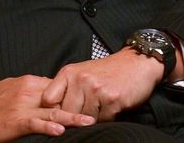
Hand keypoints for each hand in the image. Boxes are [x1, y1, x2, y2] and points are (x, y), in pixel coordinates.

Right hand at [0, 75, 95, 142]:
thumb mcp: (10, 91)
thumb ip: (30, 91)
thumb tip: (49, 94)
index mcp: (28, 82)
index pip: (58, 87)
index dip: (75, 96)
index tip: (93, 101)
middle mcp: (27, 91)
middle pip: (60, 98)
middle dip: (80, 105)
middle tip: (101, 111)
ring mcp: (21, 106)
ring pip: (52, 111)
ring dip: (72, 117)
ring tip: (89, 122)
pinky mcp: (15, 121)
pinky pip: (35, 123)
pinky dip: (48, 127)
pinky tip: (61, 130)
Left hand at [41, 47, 162, 120]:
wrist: (136, 63)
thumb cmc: (106, 71)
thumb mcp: (80, 72)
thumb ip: (65, 88)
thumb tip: (50, 109)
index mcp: (68, 73)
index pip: (48, 99)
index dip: (52, 110)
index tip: (59, 115)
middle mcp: (80, 79)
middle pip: (67, 112)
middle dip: (74, 117)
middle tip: (84, 114)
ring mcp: (95, 89)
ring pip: (84, 118)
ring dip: (92, 118)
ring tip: (99, 108)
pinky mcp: (112, 99)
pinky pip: (103, 119)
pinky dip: (106, 118)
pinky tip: (110, 108)